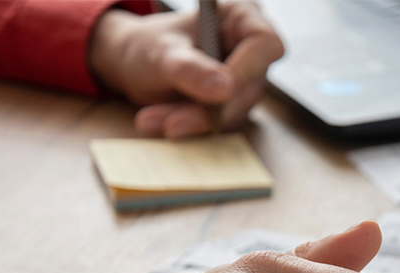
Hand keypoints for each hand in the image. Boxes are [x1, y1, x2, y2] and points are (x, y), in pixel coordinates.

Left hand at [89, 2, 283, 137]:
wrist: (134, 65)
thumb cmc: (150, 44)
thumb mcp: (162, 51)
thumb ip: (190, 69)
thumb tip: (224, 89)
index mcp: (242, 18)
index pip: (266, 44)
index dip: (247, 70)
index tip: (220, 93)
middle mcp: (250, 52)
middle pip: (248, 86)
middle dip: (209, 108)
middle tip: (172, 123)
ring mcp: (245, 82)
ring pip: (233, 111)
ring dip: (193, 122)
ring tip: (151, 121)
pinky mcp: (233, 106)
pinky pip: (219, 124)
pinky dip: (188, 127)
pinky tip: (158, 123)